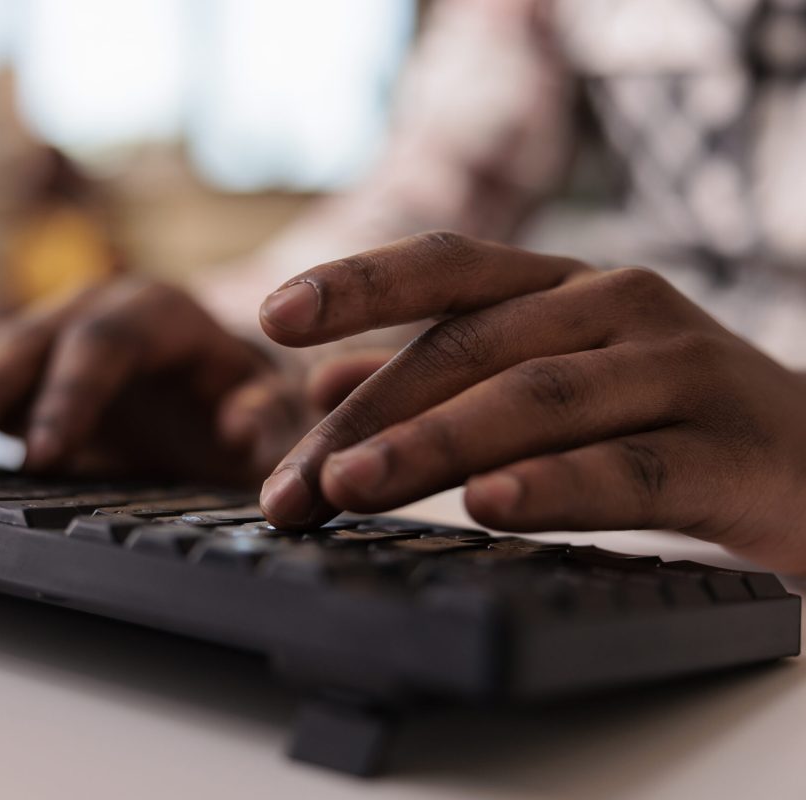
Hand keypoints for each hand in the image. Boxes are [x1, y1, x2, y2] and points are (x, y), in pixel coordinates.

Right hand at [0, 279, 311, 484]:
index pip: (107, 343)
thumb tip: (238, 431)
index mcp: (157, 310)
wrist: (217, 375)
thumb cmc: (244, 388)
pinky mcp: (26, 365)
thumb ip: (262, 413)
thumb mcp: (268, 400)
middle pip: (30, 343)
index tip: (46, 455)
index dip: (72, 395)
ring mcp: (53, 332)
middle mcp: (93, 309)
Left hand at [257, 232, 805, 572]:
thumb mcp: (551, 378)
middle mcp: (620, 307)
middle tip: (294, 483)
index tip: (273, 316)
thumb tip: (322, 386)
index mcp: (568, 287)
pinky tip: (488, 507)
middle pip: (471, 349)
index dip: (360, 283)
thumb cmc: (663, 417)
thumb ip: (442, 377)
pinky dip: (551, 485)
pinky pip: (626, 469)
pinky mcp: (730, 452)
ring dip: (433, 446)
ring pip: (536, 399)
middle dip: (370, 419)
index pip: (450, 265)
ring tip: (352, 488)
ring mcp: (679, 370)